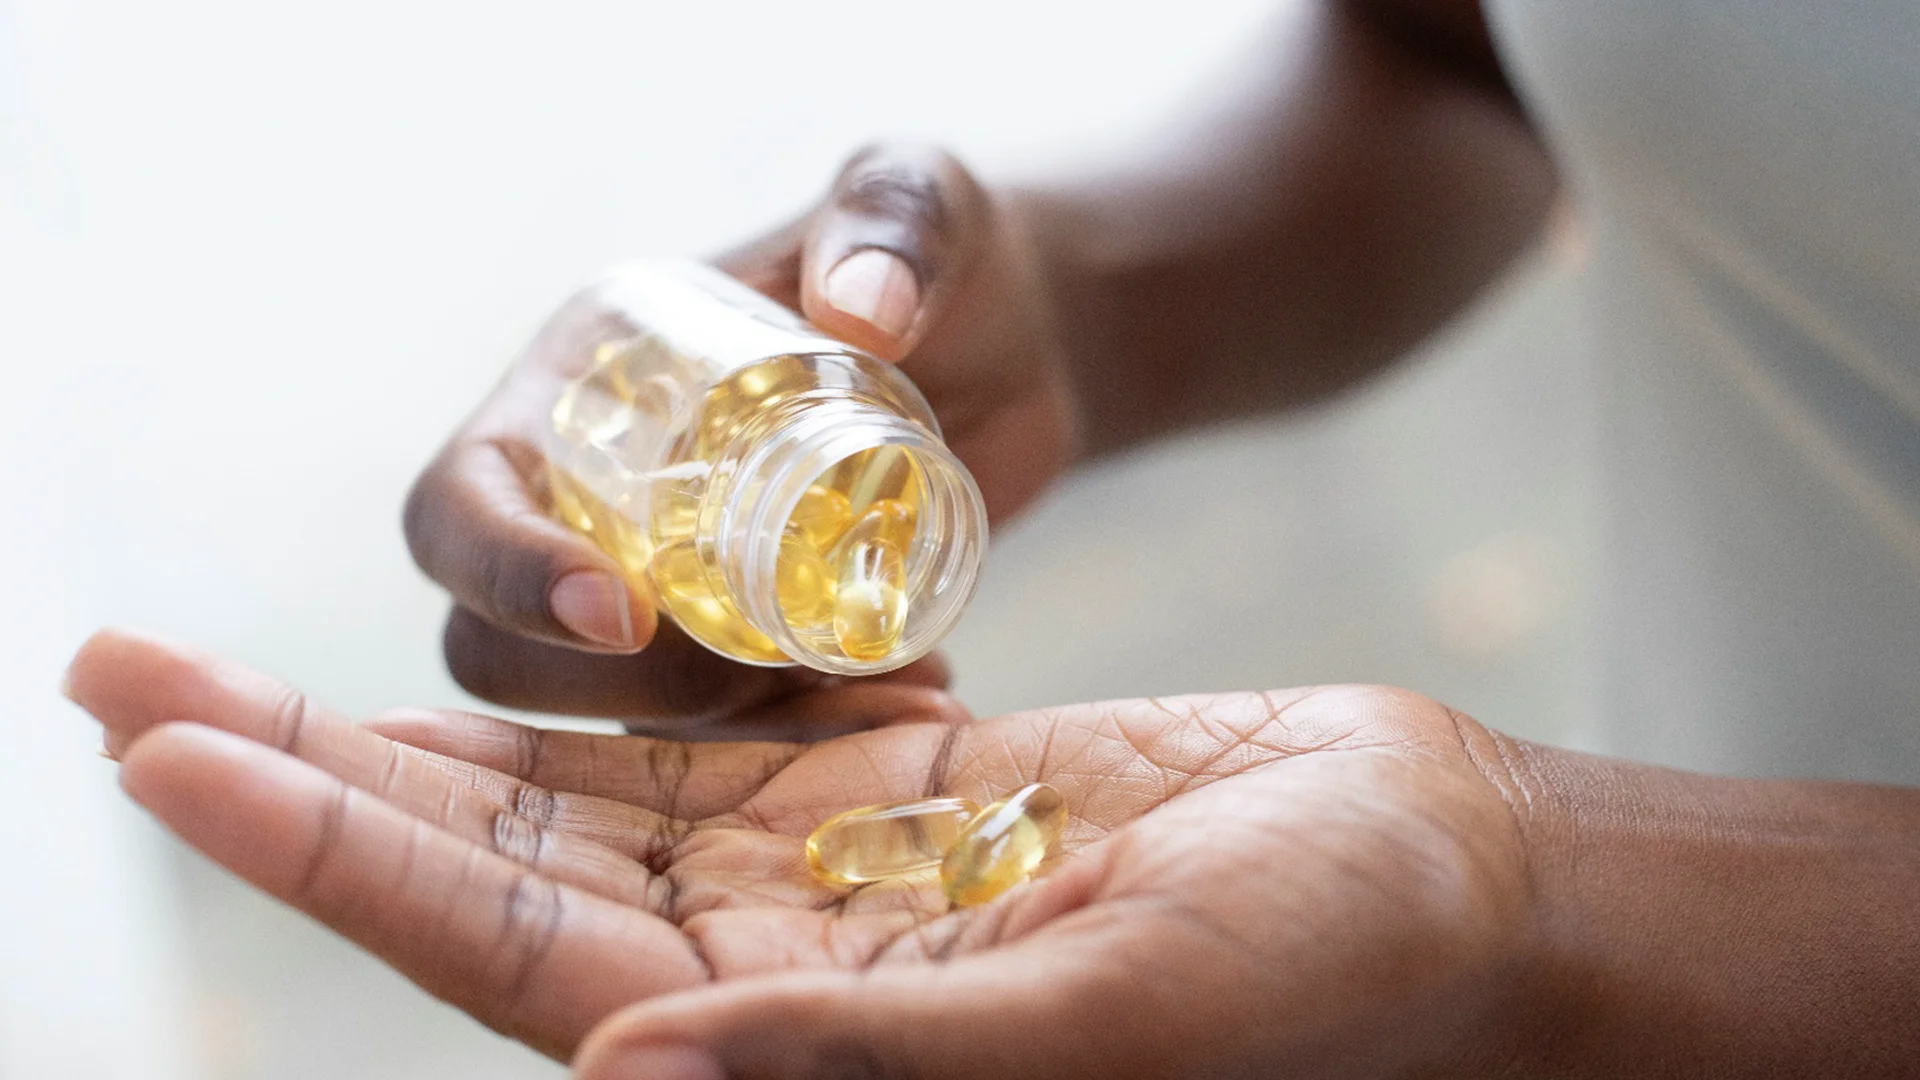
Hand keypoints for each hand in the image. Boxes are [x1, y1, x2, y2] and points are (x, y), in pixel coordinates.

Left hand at [68, 628, 1532, 1076]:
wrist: (1422, 872)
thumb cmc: (1320, 968)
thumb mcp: (1103, 1019)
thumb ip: (867, 1051)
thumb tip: (618, 1066)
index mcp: (805, 1051)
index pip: (506, 954)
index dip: (329, 853)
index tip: (172, 744)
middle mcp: (780, 977)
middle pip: (486, 871)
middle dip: (303, 778)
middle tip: (118, 677)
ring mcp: (825, 881)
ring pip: (564, 801)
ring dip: (400, 730)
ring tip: (235, 666)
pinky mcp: (888, 794)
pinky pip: (688, 743)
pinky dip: (576, 695)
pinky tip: (484, 654)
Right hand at [404, 144, 1075, 728]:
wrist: (1020, 349)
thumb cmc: (946, 257)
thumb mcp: (925, 206)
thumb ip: (895, 225)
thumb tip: (863, 312)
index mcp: (580, 382)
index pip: (460, 502)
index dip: (506, 572)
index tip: (627, 615)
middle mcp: (592, 492)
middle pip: (501, 646)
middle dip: (625, 690)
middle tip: (777, 674)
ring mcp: (664, 580)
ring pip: (617, 712)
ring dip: (734, 733)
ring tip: (884, 691)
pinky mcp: (741, 645)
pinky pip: (726, 734)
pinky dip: (807, 742)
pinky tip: (916, 695)